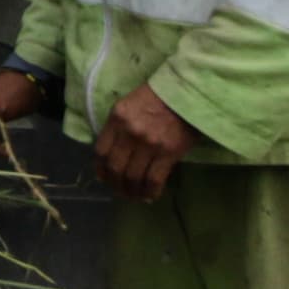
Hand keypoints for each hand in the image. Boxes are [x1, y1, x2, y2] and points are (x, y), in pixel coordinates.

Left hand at [93, 84, 200, 201]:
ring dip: (132, 191)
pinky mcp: (168, 153)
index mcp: (117, 118)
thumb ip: (117, 127)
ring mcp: (149, 144)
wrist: (187, 94)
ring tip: (134, 195)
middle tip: (120, 191)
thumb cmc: (157, 97)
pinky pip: (154, 180)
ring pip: (133, 177)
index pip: (101, 151)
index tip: (104, 177)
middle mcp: (130, 133)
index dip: (100, 169)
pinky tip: (150, 195)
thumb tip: (110, 156)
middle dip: (115, 185)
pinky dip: (150, 191)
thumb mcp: (129, 105)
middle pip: (115, 168)